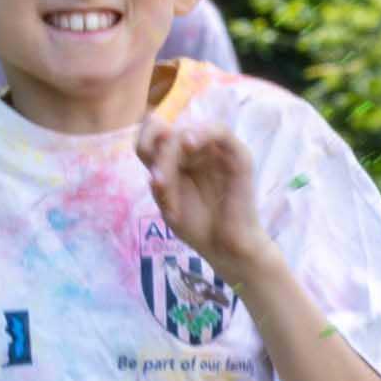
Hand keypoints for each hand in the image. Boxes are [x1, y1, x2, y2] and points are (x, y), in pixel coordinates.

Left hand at [141, 73, 274, 279]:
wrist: (224, 249)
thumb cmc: (197, 227)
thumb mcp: (166, 200)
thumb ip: (158, 171)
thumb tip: (151, 139)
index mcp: (179, 159)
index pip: (159, 131)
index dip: (146, 132)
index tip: (143, 150)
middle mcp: (198, 151)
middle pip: (170, 134)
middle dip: (159, 157)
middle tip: (159, 185)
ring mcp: (218, 152)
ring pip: (188, 133)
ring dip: (171, 155)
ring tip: (166, 182)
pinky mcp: (238, 156)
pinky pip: (220, 131)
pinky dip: (202, 132)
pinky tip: (188, 143)